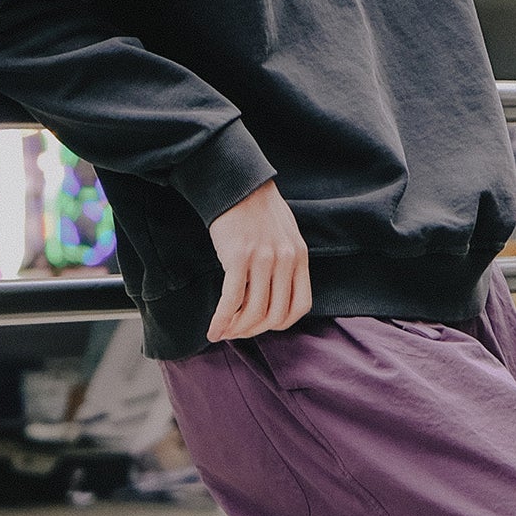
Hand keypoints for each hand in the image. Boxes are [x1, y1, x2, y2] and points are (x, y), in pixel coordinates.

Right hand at [207, 180, 310, 341]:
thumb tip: (272, 295)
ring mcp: (263, 259)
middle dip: (255, 330)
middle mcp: (285, 260)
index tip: (264, 325)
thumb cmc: (256, 209)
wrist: (235, 183)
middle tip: (238, 332)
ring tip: (223, 332)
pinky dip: (221, 320)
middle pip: (276, 314)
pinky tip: (213, 329)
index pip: (301, 305)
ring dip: (237, 329)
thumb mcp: (284, 234)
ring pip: (254, 312)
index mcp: (299, 256)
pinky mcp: (238, 258)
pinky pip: (232, 300)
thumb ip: (285, 262)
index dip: (281, 323)